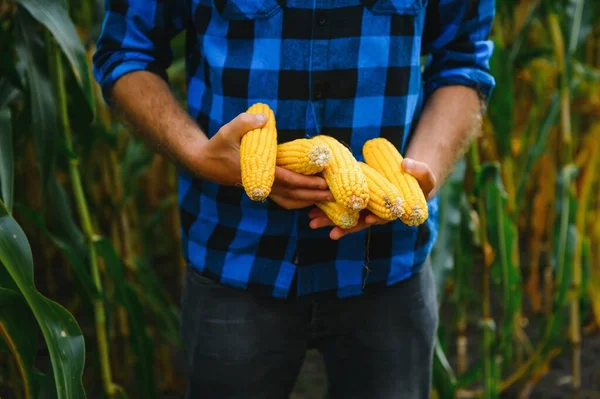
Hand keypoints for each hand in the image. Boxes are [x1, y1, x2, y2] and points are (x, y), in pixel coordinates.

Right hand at [194, 112, 332, 207]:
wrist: (205, 163)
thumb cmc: (219, 145)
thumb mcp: (228, 130)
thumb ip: (244, 123)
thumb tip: (264, 118)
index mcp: (258, 173)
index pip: (287, 180)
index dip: (306, 183)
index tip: (323, 183)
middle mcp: (262, 185)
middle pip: (293, 194)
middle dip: (314, 195)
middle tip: (335, 194)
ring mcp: (263, 189)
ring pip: (289, 200)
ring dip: (309, 200)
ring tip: (328, 199)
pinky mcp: (263, 189)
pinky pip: (284, 199)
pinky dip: (298, 201)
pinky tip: (311, 198)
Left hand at [308, 158, 436, 239]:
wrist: (410, 180)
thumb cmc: (420, 180)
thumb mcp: (425, 175)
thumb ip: (419, 171)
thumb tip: (405, 164)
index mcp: (394, 211)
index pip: (383, 217)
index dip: (375, 219)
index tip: (368, 220)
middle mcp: (377, 213)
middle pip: (359, 222)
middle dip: (345, 227)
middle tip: (330, 234)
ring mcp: (366, 208)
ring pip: (346, 216)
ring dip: (330, 220)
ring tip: (312, 222)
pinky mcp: (357, 201)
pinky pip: (341, 206)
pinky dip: (328, 209)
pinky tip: (313, 211)